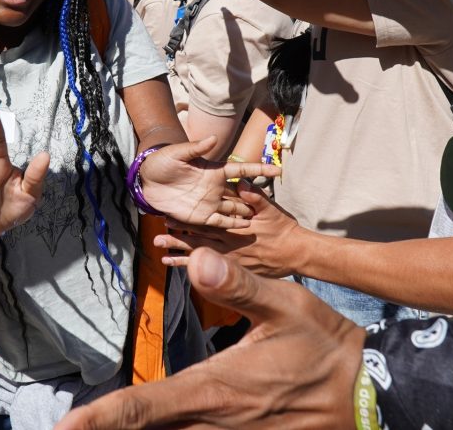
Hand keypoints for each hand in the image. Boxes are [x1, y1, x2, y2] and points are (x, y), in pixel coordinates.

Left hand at [55, 248, 362, 429]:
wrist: (368, 393)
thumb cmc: (322, 346)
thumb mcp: (286, 305)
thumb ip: (238, 285)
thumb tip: (196, 259)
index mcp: (214, 389)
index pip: (144, 408)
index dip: (100, 419)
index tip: (65, 425)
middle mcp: (211, 422)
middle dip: (105, 429)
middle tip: (66, 426)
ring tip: (95, 424)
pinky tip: (151, 424)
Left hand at [139, 140, 279, 227]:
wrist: (147, 180)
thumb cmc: (163, 162)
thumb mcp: (178, 153)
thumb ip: (196, 148)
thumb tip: (214, 138)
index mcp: (214, 171)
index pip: (242, 170)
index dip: (260, 169)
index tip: (278, 170)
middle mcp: (216, 188)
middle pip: (242, 195)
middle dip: (257, 201)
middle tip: (274, 208)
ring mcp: (210, 203)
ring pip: (234, 210)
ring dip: (246, 215)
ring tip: (262, 223)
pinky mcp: (200, 216)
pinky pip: (219, 223)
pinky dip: (231, 226)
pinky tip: (244, 230)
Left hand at [156, 186, 302, 277]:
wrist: (295, 253)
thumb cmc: (283, 228)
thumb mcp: (271, 209)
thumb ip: (255, 196)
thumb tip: (241, 183)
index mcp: (234, 227)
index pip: (206, 224)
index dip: (187, 222)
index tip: (169, 218)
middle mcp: (229, 244)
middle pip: (199, 240)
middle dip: (177, 239)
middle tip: (157, 238)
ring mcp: (230, 258)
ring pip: (200, 256)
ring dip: (180, 255)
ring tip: (160, 254)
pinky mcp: (234, 268)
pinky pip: (210, 269)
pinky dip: (192, 268)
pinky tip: (177, 267)